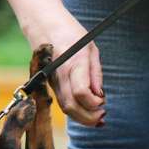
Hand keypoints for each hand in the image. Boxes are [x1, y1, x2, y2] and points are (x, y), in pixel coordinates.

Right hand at [26, 7, 105, 126]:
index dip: (93, 103)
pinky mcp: (52, 87)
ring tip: (97, 118)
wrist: (45, 30)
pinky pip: (64, 105)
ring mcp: (54, 83)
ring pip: (66, 109)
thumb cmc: (72, 36)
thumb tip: (100, 96)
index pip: (81, 92)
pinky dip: (76, 113)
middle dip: (89, 117)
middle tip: (102, 116)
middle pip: (72, 106)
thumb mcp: (91, 50)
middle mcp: (61, 76)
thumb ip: (96, 75)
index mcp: (73, 63)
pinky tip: (87, 113)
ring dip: (83, 118)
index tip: (103, 101)